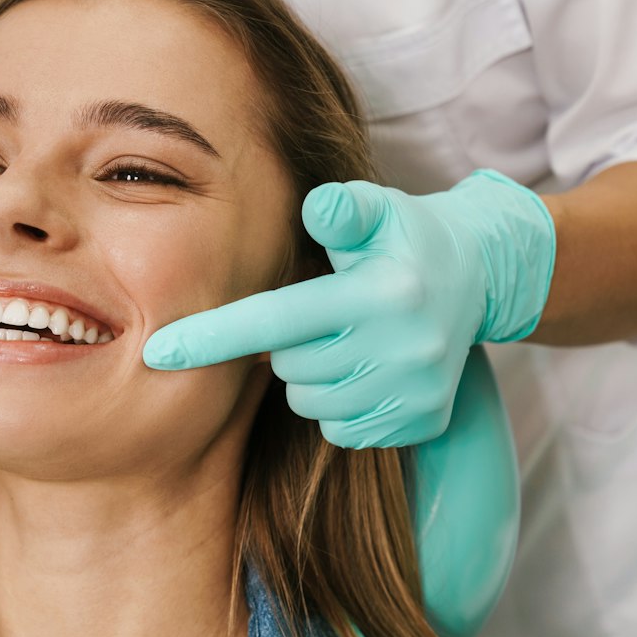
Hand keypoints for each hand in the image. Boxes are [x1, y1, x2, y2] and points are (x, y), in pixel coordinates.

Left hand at [141, 170, 554, 447]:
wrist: (480, 277)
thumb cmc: (404, 237)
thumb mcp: (379, 208)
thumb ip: (342, 209)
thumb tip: (317, 208)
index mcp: (381, 294)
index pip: (276, 321)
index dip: (212, 337)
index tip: (156, 353)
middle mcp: (402, 349)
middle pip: (289, 367)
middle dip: (287, 343)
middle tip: (321, 311)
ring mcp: (414, 393)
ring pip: (310, 402)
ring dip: (312, 374)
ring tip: (345, 337)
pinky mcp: (421, 423)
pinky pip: (342, 428)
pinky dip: (340, 402)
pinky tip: (365, 367)